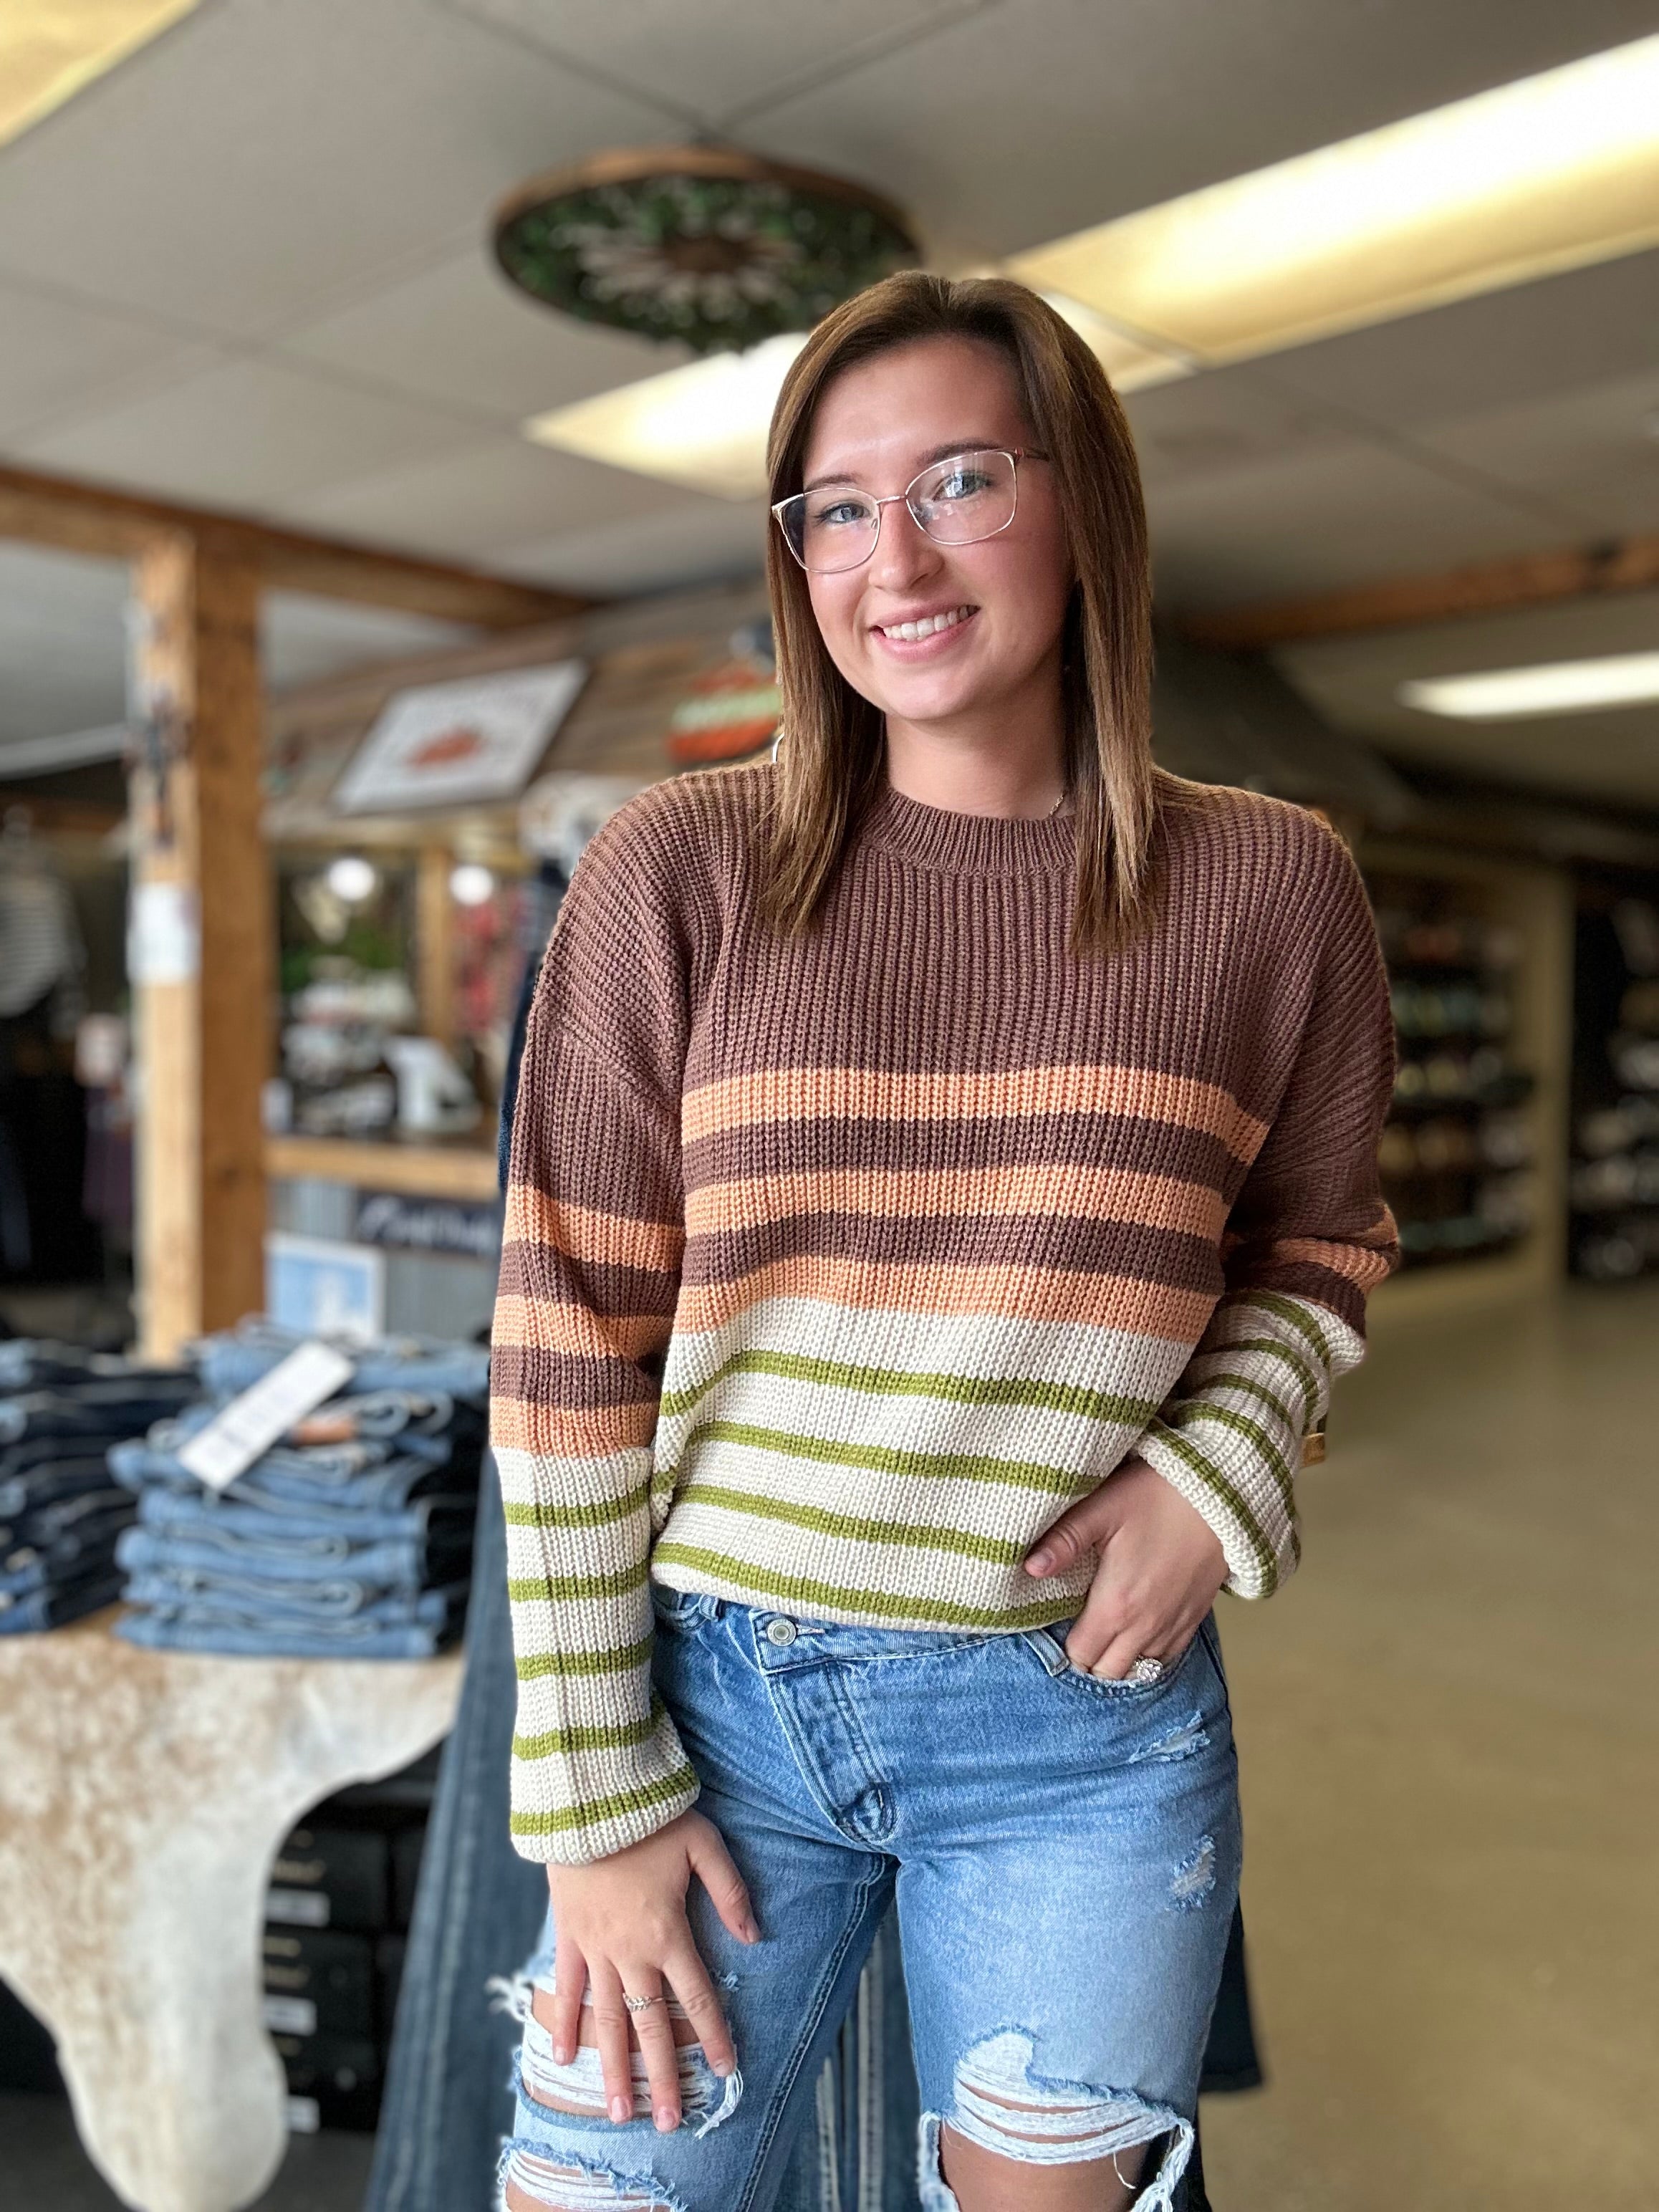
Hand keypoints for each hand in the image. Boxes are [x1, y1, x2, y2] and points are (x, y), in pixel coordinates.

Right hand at [543, 1807, 758, 2132]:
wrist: (589, 1798)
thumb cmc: (652, 1817)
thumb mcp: (704, 1845)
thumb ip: (731, 1892)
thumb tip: (756, 1937)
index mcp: (668, 1933)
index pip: (696, 1997)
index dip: (713, 2035)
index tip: (726, 2068)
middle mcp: (631, 1952)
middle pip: (650, 2025)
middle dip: (662, 2077)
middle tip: (669, 2123)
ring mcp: (595, 1948)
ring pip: (608, 2019)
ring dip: (613, 2068)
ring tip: (619, 2112)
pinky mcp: (569, 1936)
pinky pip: (566, 1988)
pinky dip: (565, 2022)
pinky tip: (564, 2058)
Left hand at [1023, 1456, 1227, 1678]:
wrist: (1220, 1494)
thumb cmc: (1155, 1496)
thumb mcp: (1101, 1509)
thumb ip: (1063, 1541)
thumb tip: (1028, 1567)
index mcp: (1116, 1605)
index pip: (1080, 1654)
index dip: (1063, 1645)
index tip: (1055, 1623)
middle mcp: (1146, 1626)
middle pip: (1108, 1671)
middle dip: (1089, 1657)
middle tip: (1077, 1628)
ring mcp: (1174, 1625)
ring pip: (1139, 1669)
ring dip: (1119, 1658)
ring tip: (1105, 1631)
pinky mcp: (1195, 1618)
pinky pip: (1168, 1657)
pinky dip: (1149, 1653)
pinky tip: (1137, 1630)